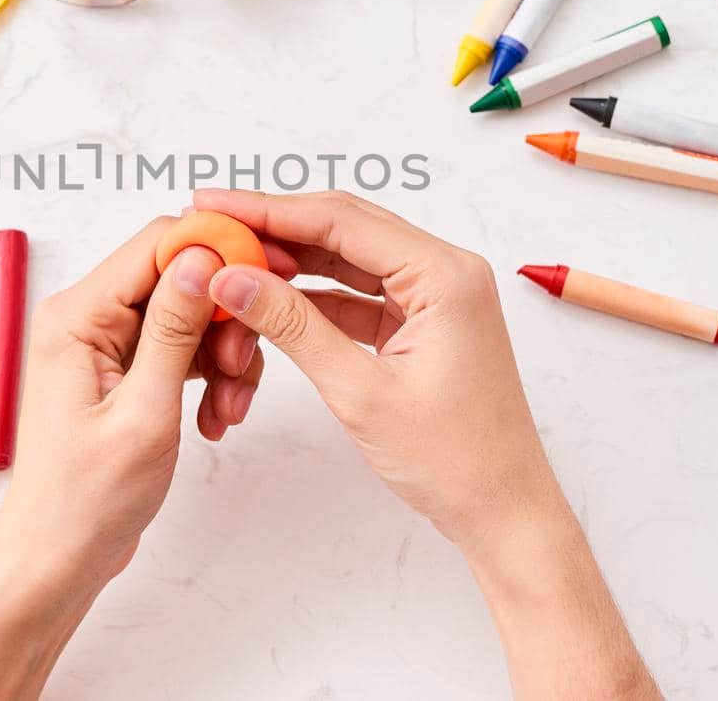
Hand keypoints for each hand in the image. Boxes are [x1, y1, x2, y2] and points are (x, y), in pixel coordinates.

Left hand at [0, 217, 285, 700]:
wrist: (58, 557)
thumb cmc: (86, 500)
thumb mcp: (145, 412)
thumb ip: (174, 330)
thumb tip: (201, 258)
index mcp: (77, 316)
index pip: (158, 243)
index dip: (219, 253)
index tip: (266, 281)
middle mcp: (87, 317)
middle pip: (179, 276)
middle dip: (224, 318)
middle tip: (238, 372)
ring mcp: (105, 344)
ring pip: (190, 314)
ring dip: (223, 355)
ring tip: (228, 410)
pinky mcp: (124, 369)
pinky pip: (182, 347)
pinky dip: (209, 376)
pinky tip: (215, 419)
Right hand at [195, 189, 658, 699]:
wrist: (504, 514)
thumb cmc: (455, 461)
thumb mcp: (360, 392)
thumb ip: (293, 326)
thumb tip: (234, 278)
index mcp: (445, 275)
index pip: (341, 219)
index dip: (268, 209)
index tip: (214, 203)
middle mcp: (446, 272)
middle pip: (344, 226)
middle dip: (275, 226)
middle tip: (213, 225)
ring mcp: (436, 296)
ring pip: (349, 257)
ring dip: (292, 260)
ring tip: (232, 261)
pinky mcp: (423, 323)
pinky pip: (359, 291)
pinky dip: (314, 294)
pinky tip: (270, 297)